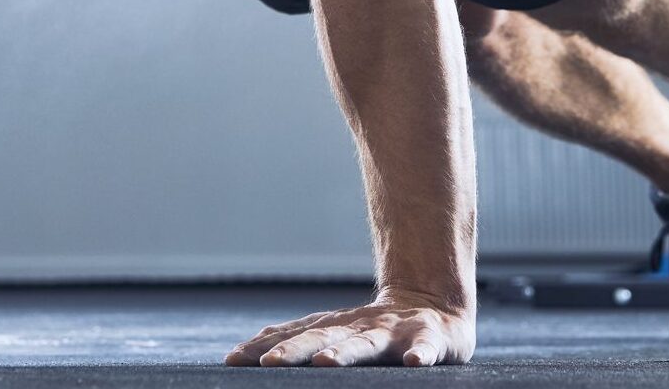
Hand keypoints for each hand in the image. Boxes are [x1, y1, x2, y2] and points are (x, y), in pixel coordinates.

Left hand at [224, 292, 475, 366]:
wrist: (435, 304)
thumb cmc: (377, 328)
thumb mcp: (335, 330)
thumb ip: (297, 338)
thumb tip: (240, 352)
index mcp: (335, 327)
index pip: (293, 336)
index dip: (264, 347)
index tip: (233, 360)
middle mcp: (359, 327)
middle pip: (322, 338)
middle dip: (295, 351)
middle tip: (268, 364)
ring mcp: (393, 332)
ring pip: (367, 343)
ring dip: (346, 353)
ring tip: (326, 362)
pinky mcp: (429, 338)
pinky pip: (426, 347)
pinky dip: (421, 353)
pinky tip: (415, 362)